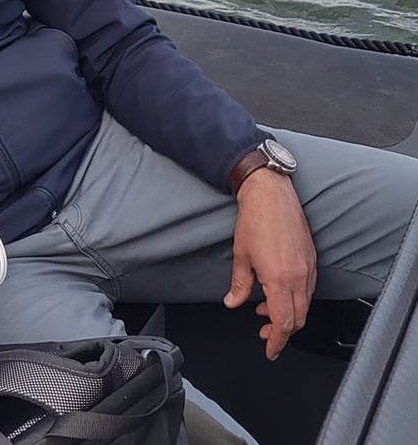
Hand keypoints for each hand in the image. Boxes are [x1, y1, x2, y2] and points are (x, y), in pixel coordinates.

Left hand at [223, 169, 316, 359]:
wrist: (271, 193)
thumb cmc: (254, 219)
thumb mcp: (241, 255)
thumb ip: (239, 284)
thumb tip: (232, 302)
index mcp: (280, 279)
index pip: (284, 323)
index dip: (277, 341)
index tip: (270, 350)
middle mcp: (299, 277)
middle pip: (297, 318)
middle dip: (281, 331)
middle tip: (264, 333)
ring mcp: (308, 268)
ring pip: (304, 305)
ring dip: (287, 314)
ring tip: (264, 309)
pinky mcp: (311, 259)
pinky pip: (308, 289)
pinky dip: (295, 298)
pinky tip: (277, 292)